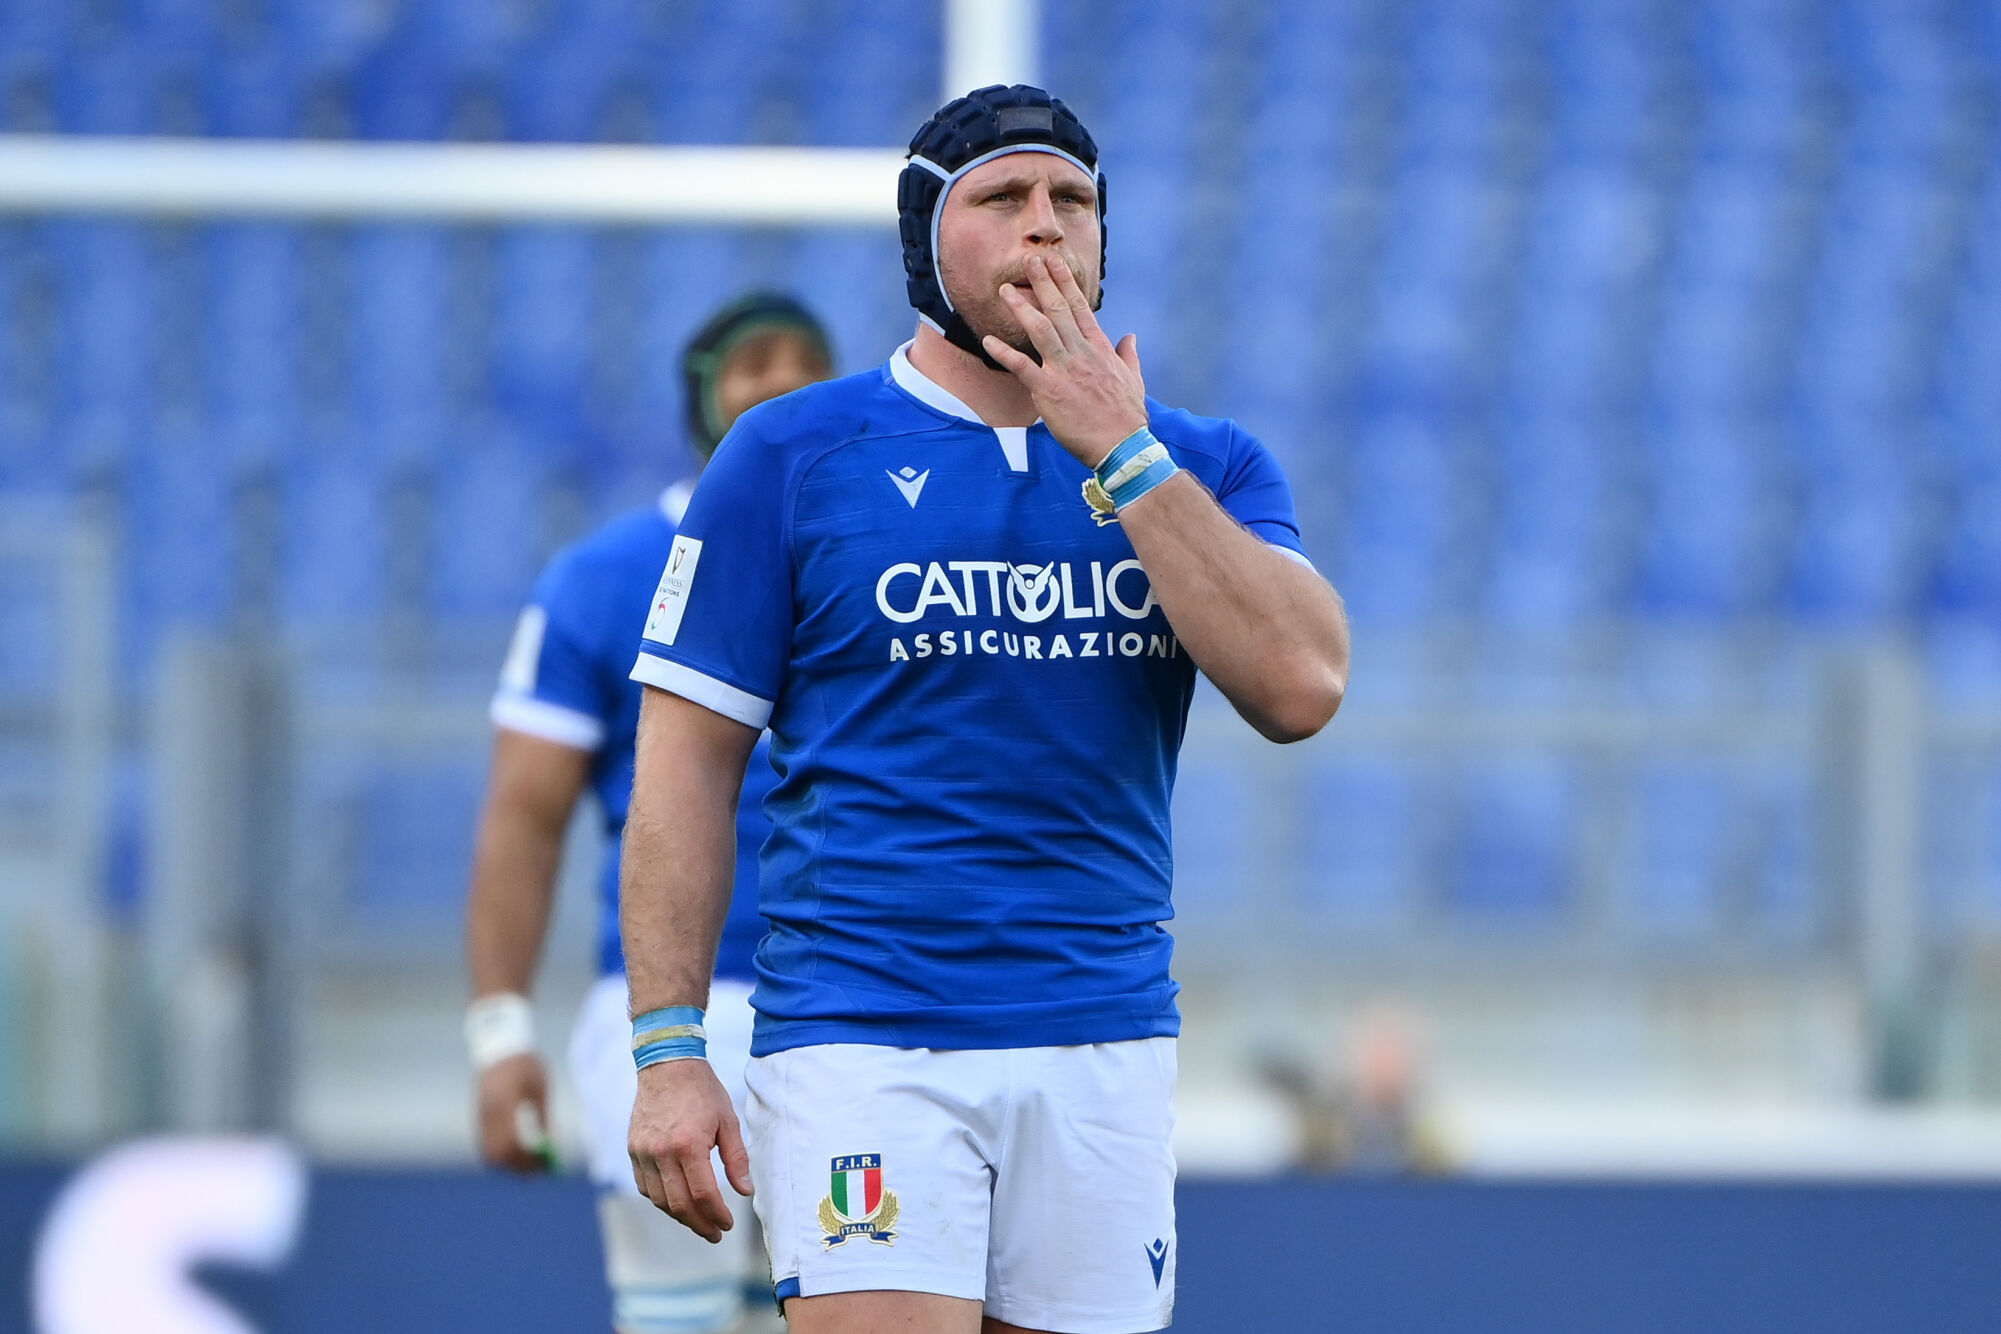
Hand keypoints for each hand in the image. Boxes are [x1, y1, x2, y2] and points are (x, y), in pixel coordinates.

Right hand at [476, 1053, 550, 1173]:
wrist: (499, 1046)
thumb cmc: (526, 1064)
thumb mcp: (540, 1089)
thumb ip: (544, 1118)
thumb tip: (552, 1147)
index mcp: (505, 1103)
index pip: (513, 1143)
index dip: (528, 1158)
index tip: (545, 1165)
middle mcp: (488, 1114)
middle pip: (499, 1153)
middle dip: (518, 1166)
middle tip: (538, 1171)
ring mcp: (480, 1116)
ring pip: (489, 1153)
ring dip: (508, 1162)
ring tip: (530, 1161)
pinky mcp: (478, 1117)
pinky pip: (485, 1144)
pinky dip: (500, 1153)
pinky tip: (517, 1151)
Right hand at [628, 1059, 753, 1242]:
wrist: (667, 1065)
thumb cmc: (702, 1091)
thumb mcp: (728, 1121)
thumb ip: (736, 1158)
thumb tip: (744, 1191)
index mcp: (688, 1145)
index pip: (703, 1195)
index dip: (716, 1215)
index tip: (728, 1224)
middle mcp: (661, 1152)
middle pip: (679, 1204)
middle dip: (699, 1224)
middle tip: (715, 1233)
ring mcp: (643, 1152)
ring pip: (659, 1200)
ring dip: (680, 1216)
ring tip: (699, 1221)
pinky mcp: (633, 1150)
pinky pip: (645, 1186)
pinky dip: (661, 1200)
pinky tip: (677, 1202)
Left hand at [983, 252, 1148, 466]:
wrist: (1122, 445)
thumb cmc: (1128, 416)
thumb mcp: (1134, 379)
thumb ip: (1129, 355)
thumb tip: (1130, 337)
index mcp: (1100, 349)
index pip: (1081, 308)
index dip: (1065, 283)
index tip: (1055, 262)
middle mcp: (1081, 353)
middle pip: (1058, 310)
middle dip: (1043, 283)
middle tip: (1030, 260)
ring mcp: (1064, 370)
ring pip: (1040, 330)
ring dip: (1021, 308)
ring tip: (1005, 290)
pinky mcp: (1048, 391)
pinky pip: (1021, 367)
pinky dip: (1004, 353)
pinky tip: (988, 341)